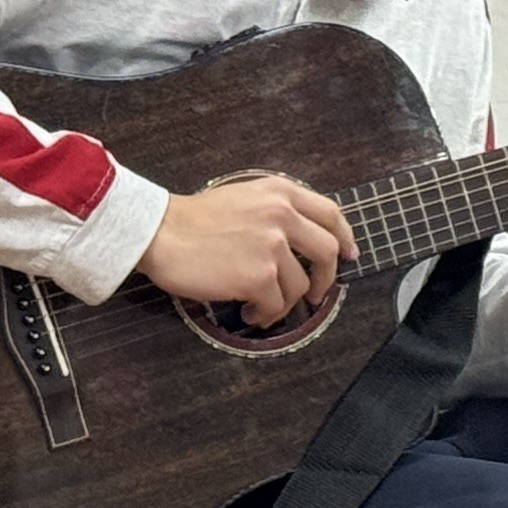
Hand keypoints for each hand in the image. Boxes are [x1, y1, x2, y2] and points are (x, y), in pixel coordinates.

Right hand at [140, 174, 353, 326]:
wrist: (159, 232)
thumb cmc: (192, 220)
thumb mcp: (243, 197)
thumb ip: (275, 211)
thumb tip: (301, 239)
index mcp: (280, 192)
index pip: (330, 213)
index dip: (344, 236)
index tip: (348, 253)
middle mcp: (282, 215)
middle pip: (327, 252)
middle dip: (325, 277)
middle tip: (315, 293)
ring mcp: (272, 246)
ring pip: (299, 285)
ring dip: (283, 303)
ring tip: (261, 308)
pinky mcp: (258, 277)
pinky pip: (275, 305)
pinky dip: (264, 315)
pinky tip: (248, 313)